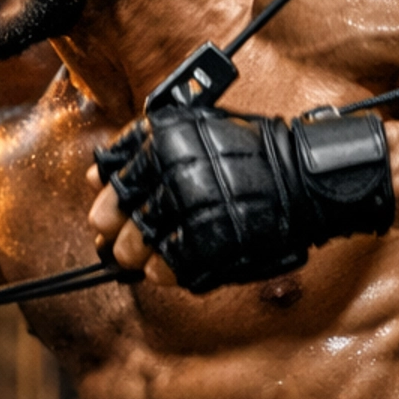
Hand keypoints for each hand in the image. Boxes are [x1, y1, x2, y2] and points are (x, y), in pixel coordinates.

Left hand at [89, 105, 394, 294]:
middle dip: (119, 232)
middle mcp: (169, 169)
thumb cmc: (252, 153)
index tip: (109, 210)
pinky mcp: (203, 243)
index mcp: (162, 137)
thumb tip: (97, 174)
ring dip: (140, 254)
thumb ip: (144, 148)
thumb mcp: (194, 127)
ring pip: (135, 245)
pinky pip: (166, 267)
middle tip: (126, 240)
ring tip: (154, 254)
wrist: (302, 177)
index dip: (110, 198)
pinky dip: (164, 271)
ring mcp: (186, 207)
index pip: (113, 175)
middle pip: (116, 215)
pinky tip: (170, 267)